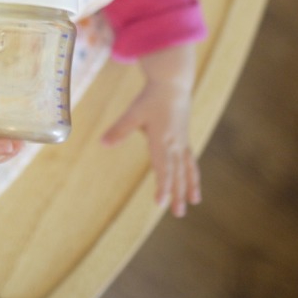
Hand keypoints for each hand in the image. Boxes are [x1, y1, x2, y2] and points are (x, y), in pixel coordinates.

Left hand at [102, 76, 200, 216]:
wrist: (173, 83)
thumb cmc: (151, 98)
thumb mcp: (133, 113)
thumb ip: (119, 130)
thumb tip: (103, 143)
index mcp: (162, 139)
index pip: (163, 167)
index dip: (163, 186)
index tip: (161, 202)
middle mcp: (175, 143)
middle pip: (177, 173)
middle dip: (177, 193)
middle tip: (178, 214)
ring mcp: (182, 142)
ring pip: (187, 168)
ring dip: (189, 186)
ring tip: (194, 202)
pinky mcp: (184, 138)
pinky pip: (190, 160)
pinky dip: (192, 173)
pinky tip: (193, 183)